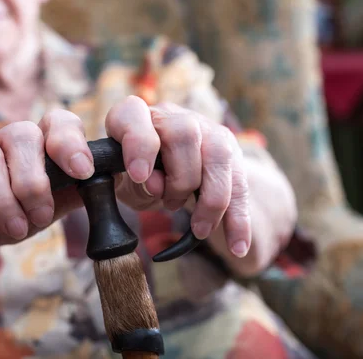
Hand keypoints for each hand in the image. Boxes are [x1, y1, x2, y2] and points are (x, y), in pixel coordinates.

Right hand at [0, 117, 92, 259]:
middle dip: (34, 181)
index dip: (70, 142)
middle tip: (41, 218)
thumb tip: (110, 186)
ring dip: (4, 202)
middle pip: (22, 136)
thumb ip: (75, 193)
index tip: (82, 171)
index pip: (58, 122)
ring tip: (17, 232)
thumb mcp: (51, 203)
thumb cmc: (15, 210)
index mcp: (40, 141)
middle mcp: (7, 138)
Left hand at [105, 97, 250, 257]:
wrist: (161, 173)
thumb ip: (131, 181)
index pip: (135, 116)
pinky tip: (238, 246)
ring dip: (211, 199)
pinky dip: (239, 218)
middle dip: (180, 178)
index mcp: (135, 117)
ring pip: (219, 154)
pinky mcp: (229, 151)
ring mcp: (205, 130)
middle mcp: (172, 117)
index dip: (138, 144)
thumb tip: (153, 183)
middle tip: (169, 205)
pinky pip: (240, 183)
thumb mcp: (121, 180)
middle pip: (184, 134)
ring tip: (200, 230)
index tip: (139, 175)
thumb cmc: (135, 176)